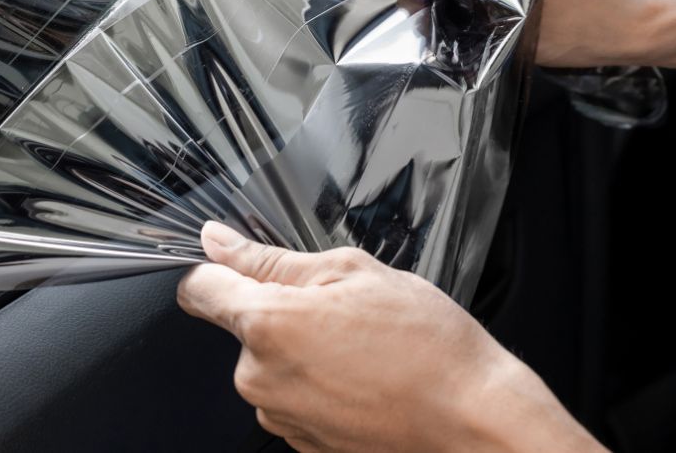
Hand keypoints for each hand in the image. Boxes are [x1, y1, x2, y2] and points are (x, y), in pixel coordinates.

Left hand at [178, 221, 605, 452]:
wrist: (476, 424)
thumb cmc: (428, 348)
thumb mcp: (352, 273)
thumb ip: (271, 258)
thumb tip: (218, 242)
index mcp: (267, 324)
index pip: (199, 288)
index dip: (214, 268)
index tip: (233, 263)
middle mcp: (260, 378)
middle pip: (244, 326)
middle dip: (282, 310)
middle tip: (341, 309)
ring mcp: (280, 418)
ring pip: (271, 363)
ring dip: (302, 349)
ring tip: (362, 348)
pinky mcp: (301, 443)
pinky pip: (294, 397)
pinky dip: (319, 384)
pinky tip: (364, 379)